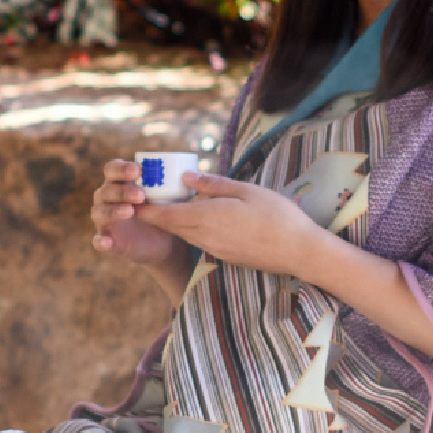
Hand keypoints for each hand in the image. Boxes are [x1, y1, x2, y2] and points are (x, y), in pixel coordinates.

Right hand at [91, 160, 176, 263]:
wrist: (165, 241)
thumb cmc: (164, 210)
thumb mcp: (169, 195)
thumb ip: (174, 183)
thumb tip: (190, 174)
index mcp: (120, 182)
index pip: (111, 169)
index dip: (121, 168)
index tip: (139, 171)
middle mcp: (108, 199)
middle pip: (105, 190)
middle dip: (122, 190)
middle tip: (142, 195)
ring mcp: (106, 220)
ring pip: (99, 212)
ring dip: (113, 210)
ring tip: (131, 211)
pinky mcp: (109, 240)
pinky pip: (98, 241)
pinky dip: (100, 241)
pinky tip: (107, 241)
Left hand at [137, 172, 324, 277]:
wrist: (299, 252)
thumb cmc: (277, 216)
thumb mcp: (246, 191)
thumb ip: (214, 184)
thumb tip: (186, 177)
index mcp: (207, 217)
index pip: (165, 215)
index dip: (146, 208)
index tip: (134, 198)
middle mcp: (205, 236)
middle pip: (170, 226)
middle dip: (154, 214)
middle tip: (146, 197)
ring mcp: (214, 249)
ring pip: (184, 234)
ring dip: (173, 222)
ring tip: (168, 205)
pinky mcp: (224, 256)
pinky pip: (199, 241)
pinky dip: (190, 230)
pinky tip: (198, 219)